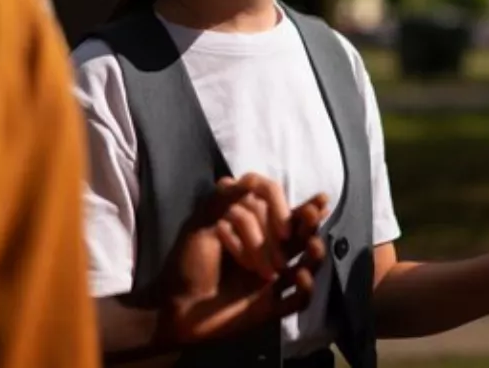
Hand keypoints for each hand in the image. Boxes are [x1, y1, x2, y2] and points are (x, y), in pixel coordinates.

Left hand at [157, 174, 329, 345]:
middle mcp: (266, 253)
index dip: (284, 205)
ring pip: (306, 264)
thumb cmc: (186, 264)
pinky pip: (298, 301)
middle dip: (308, 222)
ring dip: (315, 253)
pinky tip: (300, 277)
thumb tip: (250, 180)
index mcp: (251, 232)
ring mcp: (272, 282)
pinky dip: (305, 289)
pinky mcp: (271, 308)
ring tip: (314, 245)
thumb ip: (225, 201)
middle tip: (312, 213)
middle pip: (299, 235)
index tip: (279, 202)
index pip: (279, 212)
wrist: (173, 308)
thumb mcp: (201, 225)